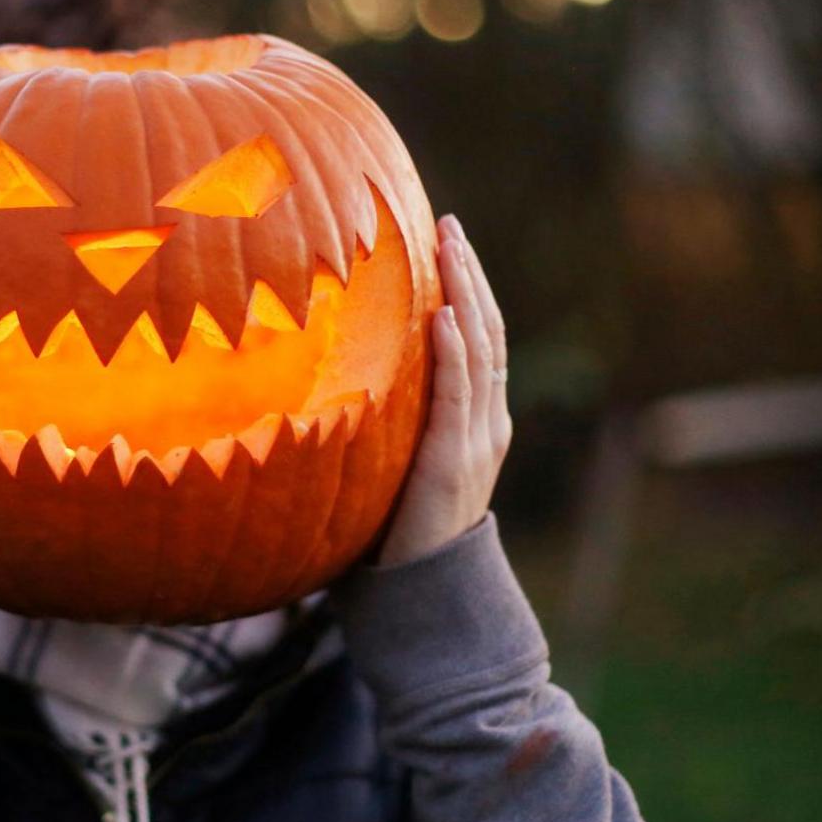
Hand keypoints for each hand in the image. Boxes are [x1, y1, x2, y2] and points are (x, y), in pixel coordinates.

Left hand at [377, 215, 512, 567]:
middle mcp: (485, 423)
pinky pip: (461, 394)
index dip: (467, 289)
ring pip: (481, 351)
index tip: (447, 242)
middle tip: (449, 225)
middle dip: (470, 275)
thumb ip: (384, 426)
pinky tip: (445, 314)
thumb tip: (334, 385)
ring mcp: (477, 439)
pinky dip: (456, 351)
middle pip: (487, 332)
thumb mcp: (393, 466)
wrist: (423, 595)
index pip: (479, 340)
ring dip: (466, 293)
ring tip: (450, 247)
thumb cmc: (395, 534)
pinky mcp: (455, 460)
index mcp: (475, 421)